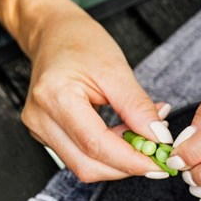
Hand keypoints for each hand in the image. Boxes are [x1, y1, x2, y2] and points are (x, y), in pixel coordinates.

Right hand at [20, 9, 173, 181]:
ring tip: (145, 137)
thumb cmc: (81, 43)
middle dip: (127, 166)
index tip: (160, 163)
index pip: (96, 145)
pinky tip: (129, 135)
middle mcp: (41, 119)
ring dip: (120, 161)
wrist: (54, 34)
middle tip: (158, 153)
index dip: (131, 160)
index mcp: (55, 97)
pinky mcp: (48, 135)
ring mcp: (40, 130)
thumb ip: (137, 107)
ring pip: (85, 166)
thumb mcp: (116, 69)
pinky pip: (82, 156)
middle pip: (88, 165)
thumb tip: (159, 138)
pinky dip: (110, 153)